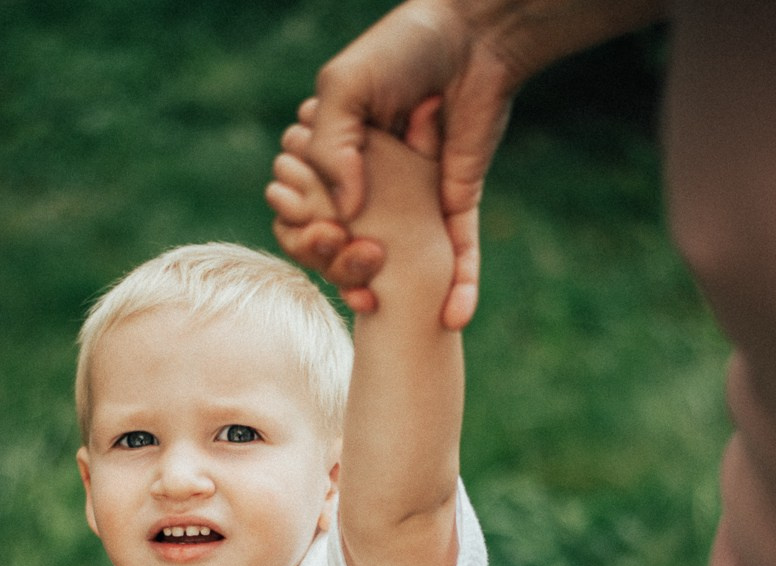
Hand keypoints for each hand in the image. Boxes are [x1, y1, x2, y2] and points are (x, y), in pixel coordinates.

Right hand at [271, 0, 516, 328]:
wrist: (473, 38)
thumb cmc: (403, 49)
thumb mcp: (346, 88)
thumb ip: (332, 147)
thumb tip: (345, 214)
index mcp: (333, 161)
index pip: (302, 216)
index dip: (305, 235)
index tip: (319, 230)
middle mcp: (369, 188)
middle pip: (340, 250)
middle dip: (339, 267)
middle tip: (355, 255)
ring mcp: (413, 203)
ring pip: (392, 267)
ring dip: (381, 289)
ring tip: (378, 294)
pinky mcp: (455, 206)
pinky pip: (460, 256)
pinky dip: (462, 289)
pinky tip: (454, 319)